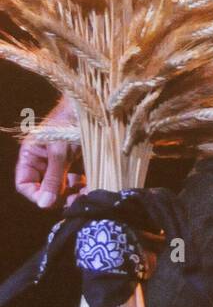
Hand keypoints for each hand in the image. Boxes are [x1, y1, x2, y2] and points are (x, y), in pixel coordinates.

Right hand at [15, 95, 83, 209]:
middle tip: (74, 201)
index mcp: (30, 154)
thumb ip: (53, 178)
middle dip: (58, 196)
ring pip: (60, 185)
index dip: (36, 195)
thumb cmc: (71, 120)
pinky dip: (80, 184)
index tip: (52, 202)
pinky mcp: (74, 160)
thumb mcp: (61, 151)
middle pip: (44, 187)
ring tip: (85, 194)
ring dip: (71, 193)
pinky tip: (90, 186)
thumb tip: (45, 204)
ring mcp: (58, 160)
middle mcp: (42, 159)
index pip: (25, 183)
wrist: (93, 102)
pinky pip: (73, 178)